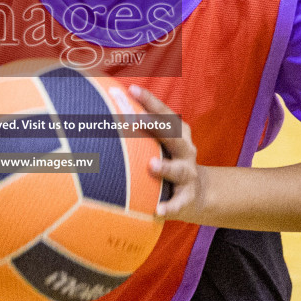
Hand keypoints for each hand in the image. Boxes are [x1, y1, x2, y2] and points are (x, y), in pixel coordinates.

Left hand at [124, 85, 207, 221]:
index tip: (131, 89)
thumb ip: (139, 129)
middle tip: (137, 118)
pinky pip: (179, 203)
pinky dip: (170, 207)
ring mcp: (188, 174)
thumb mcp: (158, 143)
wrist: (196, 194)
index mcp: (178, 133)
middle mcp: (185, 150)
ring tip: (151, 165)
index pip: (164, 113)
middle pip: (173, 135)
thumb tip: (103, 106)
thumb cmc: (166, 161)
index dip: (149, 101)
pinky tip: (157, 210)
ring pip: (179, 170)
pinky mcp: (187, 198)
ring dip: (165, 167)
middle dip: (156, 125)